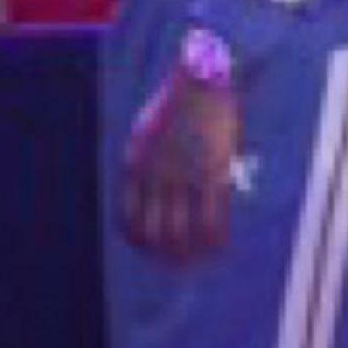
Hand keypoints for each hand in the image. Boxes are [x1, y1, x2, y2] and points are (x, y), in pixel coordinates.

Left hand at [121, 61, 241, 263]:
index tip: (147, 250)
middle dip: (163, 255)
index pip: (129, 218)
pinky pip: (213, 220)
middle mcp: (156, 175)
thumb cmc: (175, 106)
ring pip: (183, 233)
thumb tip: (151, 195)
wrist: (200, 81)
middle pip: (155, 232)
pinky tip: (218, 248)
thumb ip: (147, 165)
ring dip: (189, 255)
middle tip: (175, 265)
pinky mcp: (213, 173)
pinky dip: (215, 240)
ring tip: (196, 264)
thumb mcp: (147, 134)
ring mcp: (185, 176)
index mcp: (134, 165)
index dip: (138, 241)